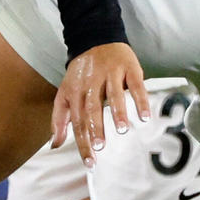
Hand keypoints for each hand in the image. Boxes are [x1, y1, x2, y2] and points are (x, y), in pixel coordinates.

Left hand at [50, 43, 149, 163]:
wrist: (96, 38)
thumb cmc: (81, 72)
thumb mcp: (65, 92)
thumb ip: (59, 118)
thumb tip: (55, 144)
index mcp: (75, 91)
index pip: (77, 120)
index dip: (82, 142)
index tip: (89, 161)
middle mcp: (92, 82)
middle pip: (93, 108)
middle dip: (96, 128)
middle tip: (101, 146)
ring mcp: (111, 74)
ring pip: (114, 95)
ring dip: (118, 112)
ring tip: (122, 130)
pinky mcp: (129, 68)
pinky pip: (136, 85)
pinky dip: (140, 100)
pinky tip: (145, 116)